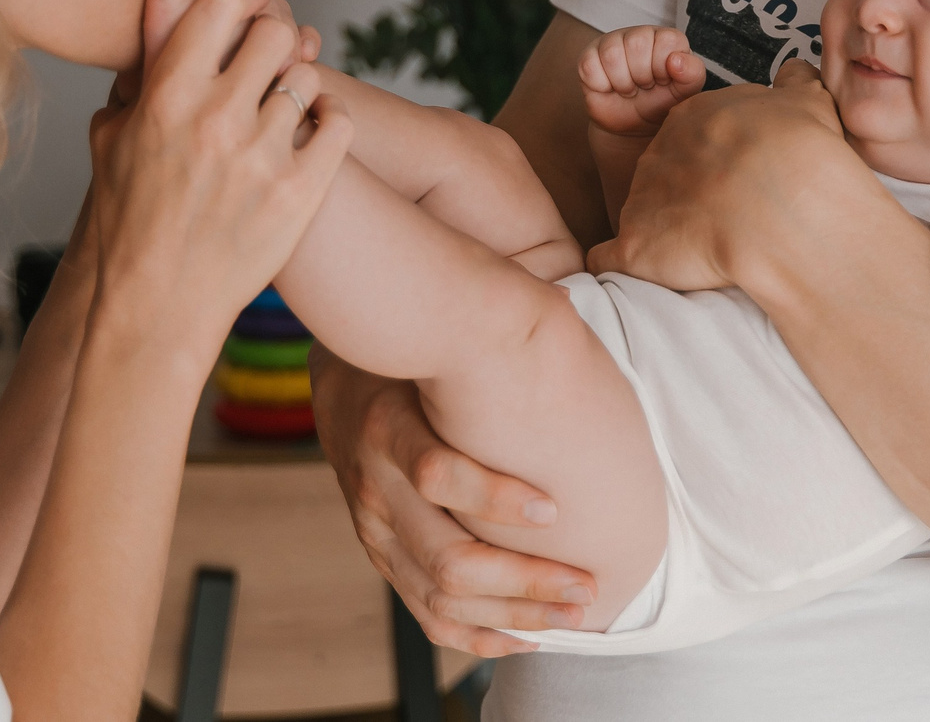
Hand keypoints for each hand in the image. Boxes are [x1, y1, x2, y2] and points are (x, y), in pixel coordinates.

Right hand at [86, 0, 348, 336]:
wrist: (158, 306)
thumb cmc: (130, 224)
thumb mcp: (111, 142)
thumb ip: (138, 81)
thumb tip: (154, 28)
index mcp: (167, 97)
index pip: (223, 2)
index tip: (251, 0)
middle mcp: (217, 119)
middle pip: (276, 30)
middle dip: (276, 36)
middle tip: (272, 54)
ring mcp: (263, 156)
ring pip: (308, 77)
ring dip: (299, 84)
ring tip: (286, 103)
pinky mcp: (301, 191)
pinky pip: (340, 123)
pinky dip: (332, 119)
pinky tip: (316, 127)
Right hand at [310, 352, 597, 656]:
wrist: (343, 382)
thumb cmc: (412, 357)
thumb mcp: (432, 339)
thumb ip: (483, 334)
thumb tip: (565, 294)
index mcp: (387, 428)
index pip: (437, 474)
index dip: (497, 498)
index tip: (554, 508)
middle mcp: (374, 489)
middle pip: (449, 557)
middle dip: (525, 579)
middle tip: (586, 585)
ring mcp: (375, 532)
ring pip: (442, 597)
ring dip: (514, 612)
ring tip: (574, 613)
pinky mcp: (381, 558)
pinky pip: (426, 615)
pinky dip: (478, 634)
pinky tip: (526, 635)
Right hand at [577, 25, 706, 137]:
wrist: (634, 126)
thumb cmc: (661, 102)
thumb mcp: (685, 93)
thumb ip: (692, 74)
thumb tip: (676, 60)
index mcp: (666, 38)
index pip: (667, 40)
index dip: (665, 68)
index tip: (664, 80)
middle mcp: (638, 34)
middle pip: (637, 44)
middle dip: (642, 76)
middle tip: (644, 86)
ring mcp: (611, 43)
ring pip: (612, 55)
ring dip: (622, 82)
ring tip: (629, 89)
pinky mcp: (588, 58)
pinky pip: (590, 67)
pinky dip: (602, 85)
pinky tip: (610, 88)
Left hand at [586, 59, 858, 295]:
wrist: (784, 201)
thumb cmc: (798, 151)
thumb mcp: (805, 99)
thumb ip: (793, 84)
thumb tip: (793, 72)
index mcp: (694, 117)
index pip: (696, 139)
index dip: (719, 167)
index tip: (741, 186)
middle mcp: (659, 152)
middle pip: (666, 175)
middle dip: (691, 198)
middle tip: (728, 221)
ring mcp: (641, 197)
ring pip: (645, 216)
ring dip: (665, 235)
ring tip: (705, 257)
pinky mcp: (634, 245)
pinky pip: (611, 258)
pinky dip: (621, 267)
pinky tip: (642, 279)